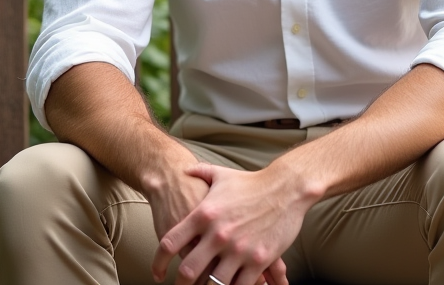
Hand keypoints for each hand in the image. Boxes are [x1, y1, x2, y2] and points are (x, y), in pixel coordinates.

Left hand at [153, 163, 307, 284]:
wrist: (286, 187)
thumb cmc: (253, 182)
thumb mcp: (222, 175)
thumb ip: (200, 172)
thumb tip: (185, 169)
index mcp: (204, 215)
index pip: (170, 243)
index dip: (158, 262)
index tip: (157, 273)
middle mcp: (218, 234)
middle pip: (188, 270)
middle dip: (181, 284)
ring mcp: (238, 249)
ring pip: (213, 283)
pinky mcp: (259, 260)